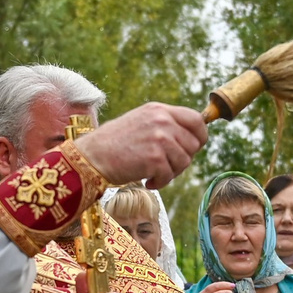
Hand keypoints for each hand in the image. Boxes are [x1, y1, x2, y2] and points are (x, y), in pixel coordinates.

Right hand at [75, 103, 208, 188]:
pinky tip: (146, 180)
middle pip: (194, 144)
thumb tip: (192, 138)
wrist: (92, 156)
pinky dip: (160, 183)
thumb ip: (164, 125)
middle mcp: (162, 120)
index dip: (200, 136)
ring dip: (171, 172)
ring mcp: (160, 139)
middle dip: (183, 159)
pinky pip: (170, 176)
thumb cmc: (113, 144)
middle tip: (164, 165)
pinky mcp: (155, 158)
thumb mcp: (141, 122)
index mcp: (159, 110)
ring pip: (185, 162)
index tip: (193, 148)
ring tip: (152, 172)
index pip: (196, 119)